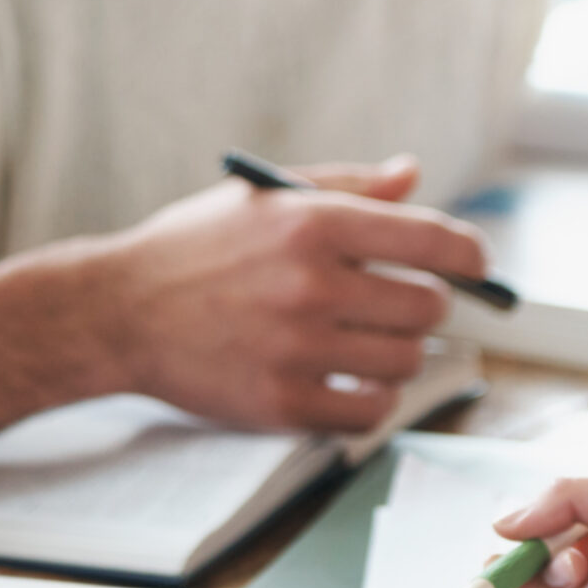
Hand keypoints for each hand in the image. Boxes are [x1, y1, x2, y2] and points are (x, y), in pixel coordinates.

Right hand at [97, 156, 489, 431]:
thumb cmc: (192, 249)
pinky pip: (368, 413)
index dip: (470, 255)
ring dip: (394, 355)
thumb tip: (414, 173)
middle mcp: (309, 284)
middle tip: (393, 305)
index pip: (435, 240)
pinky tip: (347, 382)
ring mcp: (295, 349)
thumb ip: (346, 187)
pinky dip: (369, 401)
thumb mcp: (264, 199)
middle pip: (427, 308)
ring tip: (360, 343)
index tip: (472, 266)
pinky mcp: (279, 405)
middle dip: (421, 306)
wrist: (115, 312)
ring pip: (403, 363)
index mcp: (311, 223)